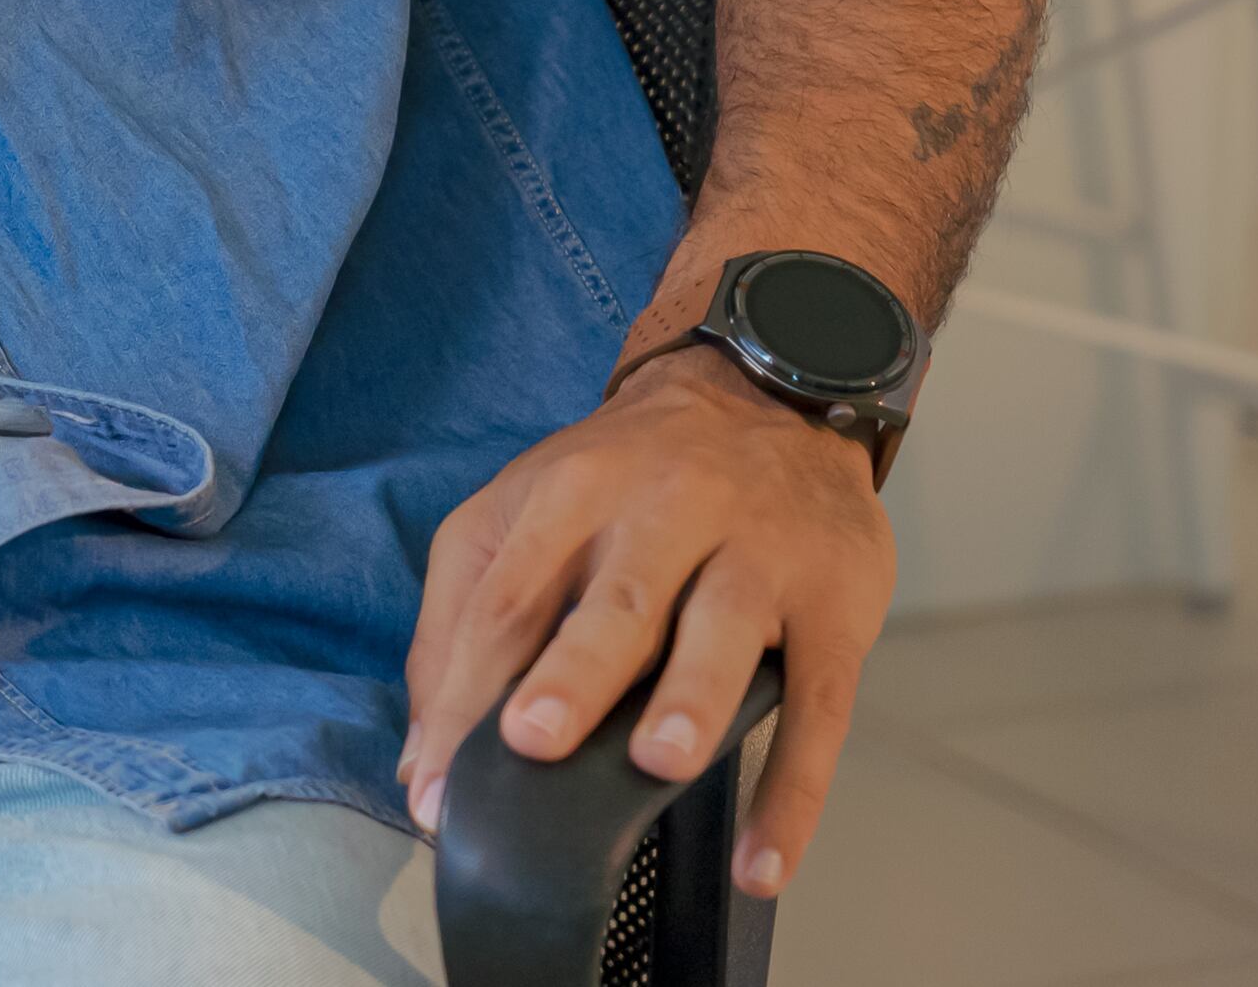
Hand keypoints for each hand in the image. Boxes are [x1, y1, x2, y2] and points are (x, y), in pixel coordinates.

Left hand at [399, 338, 893, 901]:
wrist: (770, 397)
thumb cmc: (627, 480)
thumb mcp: (526, 512)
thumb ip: (463, 623)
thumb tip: (422, 759)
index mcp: (570, 495)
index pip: (505, 600)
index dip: (465, 695)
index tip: (437, 787)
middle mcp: (664, 513)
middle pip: (614, 600)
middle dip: (574, 671)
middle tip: (534, 740)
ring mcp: (756, 555)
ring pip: (722, 631)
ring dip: (691, 700)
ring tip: (660, 763)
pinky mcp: (834, 604)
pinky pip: (819, 702)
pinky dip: (795, 787)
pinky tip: (763, 860)